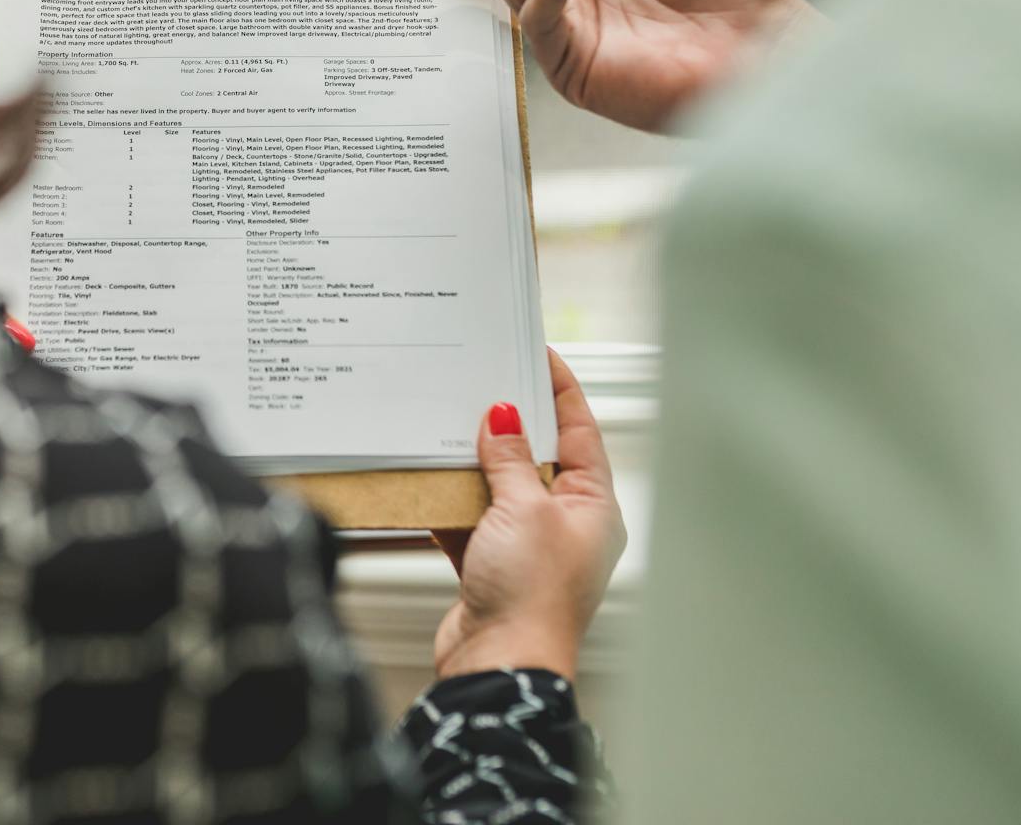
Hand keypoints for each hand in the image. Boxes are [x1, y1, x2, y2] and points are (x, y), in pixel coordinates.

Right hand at [431, 349, 625, 679]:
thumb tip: (503, 416)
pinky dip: (448, 502)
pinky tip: (427, 482)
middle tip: (483, 382)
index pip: (580, 432)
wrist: (498, 665)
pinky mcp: (490, 564)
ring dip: (472, 463)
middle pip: (537, 456)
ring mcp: (527, 546)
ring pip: (498, 486)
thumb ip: (509, 460)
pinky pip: (469, 518)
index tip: (538, 354)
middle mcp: (565, 524)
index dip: (560, 390)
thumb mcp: (524, 510)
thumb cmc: (532, 597)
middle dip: (509, 423)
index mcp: (594, 507)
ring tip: (448, 425)